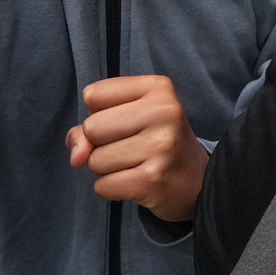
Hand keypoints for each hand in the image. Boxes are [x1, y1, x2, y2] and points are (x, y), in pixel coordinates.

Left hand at [67, 76, 208, 222]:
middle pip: (91, 127)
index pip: (93, 95)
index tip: (127, 121)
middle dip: (100, 143)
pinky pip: (103, 185)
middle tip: (131, 146)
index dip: (100, 113)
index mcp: (158, 87)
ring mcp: (160, 146)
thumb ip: (91, 126)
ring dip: (107, 168)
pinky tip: (136, 182)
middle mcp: (163, 111)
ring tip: (137, 164)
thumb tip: (76, 157)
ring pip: (95, 160)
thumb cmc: (157, 140)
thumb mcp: (130, 117)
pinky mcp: (153, 179)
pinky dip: (112, 188)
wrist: (200, 180)